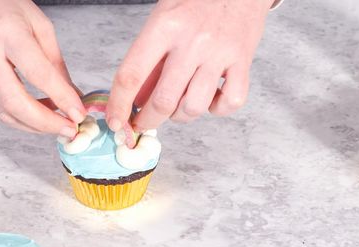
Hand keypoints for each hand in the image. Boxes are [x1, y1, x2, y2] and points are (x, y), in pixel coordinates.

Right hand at [0, 0, 84, 137]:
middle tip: (69, 130)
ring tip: (58, 126)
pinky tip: (38, 117)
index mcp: (6, 34)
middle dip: (46, 123)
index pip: (38, 74)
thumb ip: (55, 61)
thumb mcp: (37, 22)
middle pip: (16, 103)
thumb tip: (71, 95)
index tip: (78, 114)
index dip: (61, 98)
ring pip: (5, 113)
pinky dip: (21, 119)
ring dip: (35, 126)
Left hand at [107, 0, 273, 133]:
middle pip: (162, 100)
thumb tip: (135, 101)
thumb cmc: (195, 2)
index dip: (118, 106)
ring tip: (178, 106)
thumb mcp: (161, 20)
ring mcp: (219, 52)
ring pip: (194, 107)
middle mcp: (191, 41)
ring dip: (181, 116)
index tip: (115, 123)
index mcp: (164, 27)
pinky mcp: (243, 61)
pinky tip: (209, 98)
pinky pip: (230, 102)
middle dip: (148, 121)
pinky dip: (217, 109)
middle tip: (143, 123)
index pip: (131, 75)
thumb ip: (148, 61)